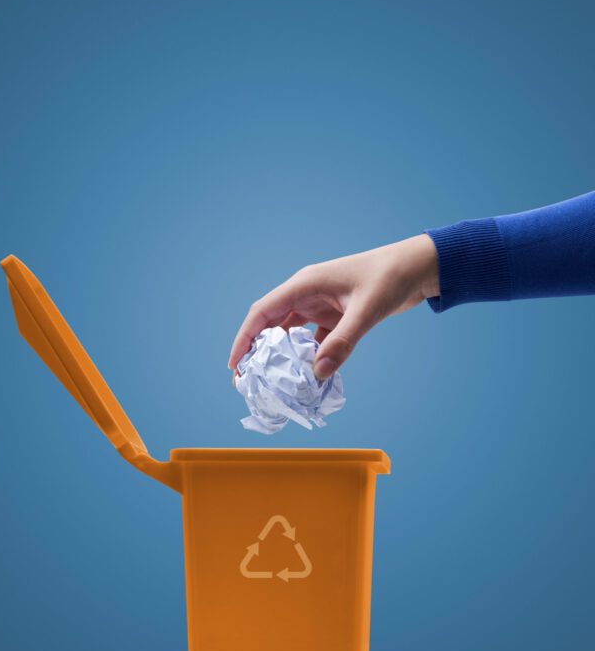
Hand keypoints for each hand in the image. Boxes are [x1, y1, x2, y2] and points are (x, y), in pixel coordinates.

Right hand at [228, 234, 438, 379]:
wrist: (416, 267)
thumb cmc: (389, 278)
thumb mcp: (366, 311)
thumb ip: (342, 342)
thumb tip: (317, 374)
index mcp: (305, 284)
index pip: (263, 312)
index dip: (245, 337)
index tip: (234, 364)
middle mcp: (307, 293)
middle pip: (272, 323)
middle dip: (259, 351)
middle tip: (249, 381)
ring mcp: (321, 304)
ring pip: (292, 333)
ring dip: (284, 356)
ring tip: (275, 383)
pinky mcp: (336, 314)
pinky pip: (315, 338)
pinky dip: (311, 356)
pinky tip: (311, 376)